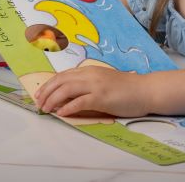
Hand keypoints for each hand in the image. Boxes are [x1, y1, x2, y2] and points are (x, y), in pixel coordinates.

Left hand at [35, 66, 150, 117]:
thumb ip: (86, 86)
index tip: (40, 94)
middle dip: (46, 92)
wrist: (145, 90)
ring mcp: (96, 85)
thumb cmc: (126, 89)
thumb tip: (67, 96)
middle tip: (38, 103)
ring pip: (67, 89)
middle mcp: (90, 75)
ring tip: (46, 109)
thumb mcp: (102, 82)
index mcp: (89, 70)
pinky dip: (68, 107)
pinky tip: (61, 114)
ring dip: (53, 100)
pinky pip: (80, 102)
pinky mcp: (102, 97)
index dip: (49, 84)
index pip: (63, 75)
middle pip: (61, 81)